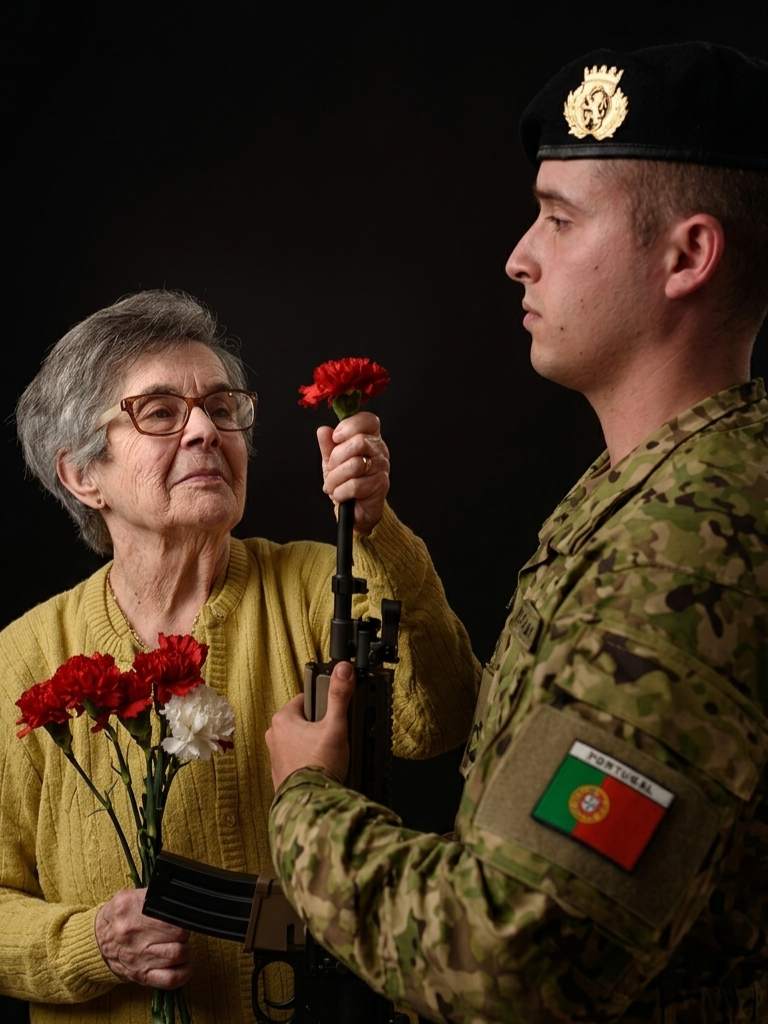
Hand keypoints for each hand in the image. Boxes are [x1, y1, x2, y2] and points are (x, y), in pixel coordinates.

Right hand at [94, 888, 190, 988]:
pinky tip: (182, 964)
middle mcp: (132, 932)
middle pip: (179, 932)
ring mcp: (137, 957)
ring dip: (185, 949)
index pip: (170, 912)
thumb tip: (179, 899)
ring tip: (179, 944)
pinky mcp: (141, 975)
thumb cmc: (119, 918)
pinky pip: (171, 979)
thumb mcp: (130, 897)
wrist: (96, 942)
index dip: (181, 915)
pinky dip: (183, 972)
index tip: (180, 916)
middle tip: (178, 930)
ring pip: (178, 954)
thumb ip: (153, 897)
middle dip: (183, 931)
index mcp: (130, 907)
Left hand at [266, 661, 355, 789]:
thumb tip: (343, 669)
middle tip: (333, 737)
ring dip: (312, 745)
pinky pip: (296, 759)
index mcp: (282, 719)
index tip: (332, 716)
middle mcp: (274, 736)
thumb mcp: (335, 725)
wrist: (311, 802)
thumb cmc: (319, 764)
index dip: (322, 706)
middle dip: (318, 727)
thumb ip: (339, 695)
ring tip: (328, 754)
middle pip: (303, 721)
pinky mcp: (280, 773)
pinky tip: (321, 767)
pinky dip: (307, 761)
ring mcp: (275, 756)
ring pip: (299, 740)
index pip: (304, 700)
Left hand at [317, 411, 389, 534]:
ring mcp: (382, 467)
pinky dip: (340, 492)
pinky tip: (340, 495)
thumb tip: (323, 430)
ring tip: (332, 486)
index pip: (369, 420)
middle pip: (359, 442)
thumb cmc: (347, 483)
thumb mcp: (333, 462)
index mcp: (370, 439)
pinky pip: (355, 485)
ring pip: (355, 464)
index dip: (350, 426)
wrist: (356, 510)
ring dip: (335, 478)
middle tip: (331, 469)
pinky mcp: (380, 485)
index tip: (336, 437)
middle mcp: (380, 450)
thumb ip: (328, 446)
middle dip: (337, 458)